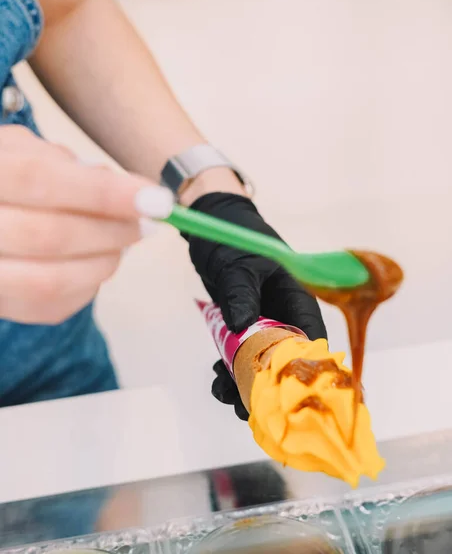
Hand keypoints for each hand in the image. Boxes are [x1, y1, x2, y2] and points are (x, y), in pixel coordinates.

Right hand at [0, 126, 172, 323]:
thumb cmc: (10, 179)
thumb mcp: (29, 153)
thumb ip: (74, 168)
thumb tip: (138, 192)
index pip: (39, 180)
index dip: (103, 192)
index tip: (156, 200)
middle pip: (49, 235)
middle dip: (112, 231)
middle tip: (147, 223)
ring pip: (52, 280)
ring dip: (105, 260)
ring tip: (125, 241)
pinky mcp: (1, 305)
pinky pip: (54, 304)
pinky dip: (90, 282)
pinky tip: (99, 259)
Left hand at [185, 192, 326, 419]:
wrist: (212, 228)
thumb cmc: (232, 240)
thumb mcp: (237, 265)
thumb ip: (241, 293)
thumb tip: (243, 327)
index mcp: (296, 299)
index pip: (310, 341)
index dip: (305, 373)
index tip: (288, 398)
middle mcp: (284, 315)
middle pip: (284, 360)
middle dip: (266, 385)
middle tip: (245, 405)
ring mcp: (263, 322)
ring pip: (260, 361)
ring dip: (243, 381)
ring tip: (222, 392)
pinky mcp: (243, 325)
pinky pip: (241, 354)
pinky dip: (230, 369)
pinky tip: (217, 378)